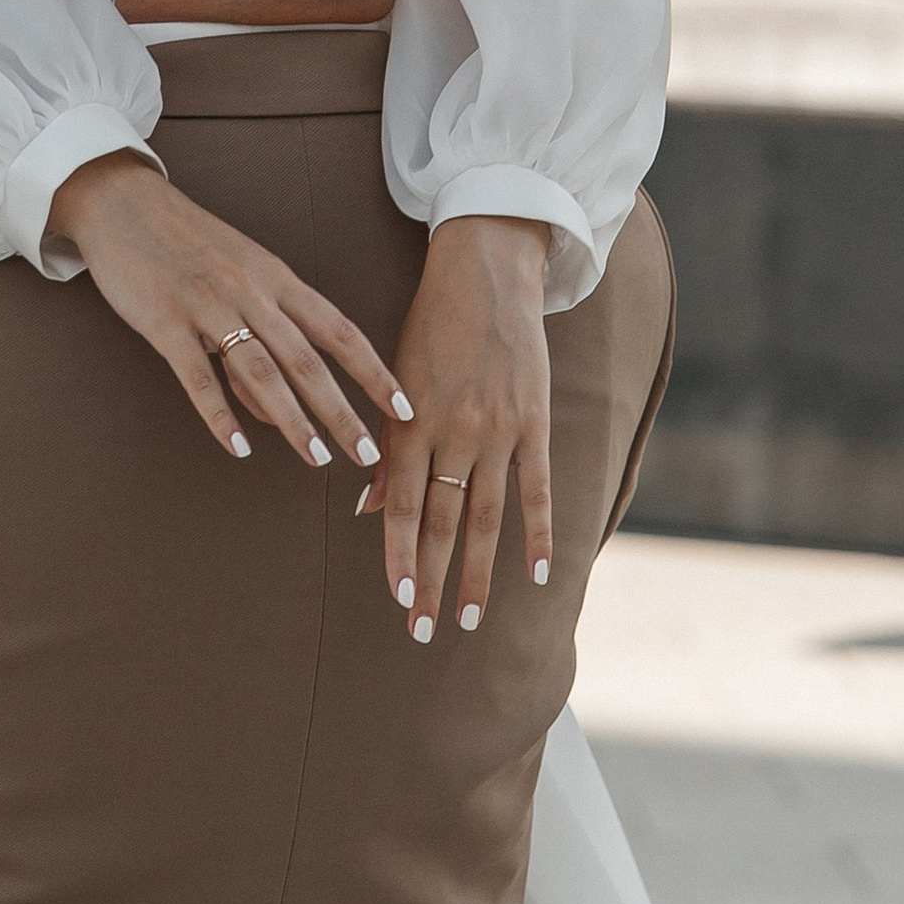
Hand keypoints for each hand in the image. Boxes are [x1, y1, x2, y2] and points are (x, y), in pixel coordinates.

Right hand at [52, 151, 408, 471]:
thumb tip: (278, 407)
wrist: (125, 204)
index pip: (338, 330)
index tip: (401, 408)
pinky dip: (220, 415)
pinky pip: (197, 376)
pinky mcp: (166, 321)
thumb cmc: (188, 244)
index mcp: (276, 278)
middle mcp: (251, 291)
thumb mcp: (239, 275)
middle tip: (367, 455)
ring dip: (292, 420)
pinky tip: (238, 447)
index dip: (373, 372)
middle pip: (307, 359)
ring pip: (260, 371)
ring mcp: (209, 306)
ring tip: (316, 459)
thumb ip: (264, 335)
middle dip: (341, 411)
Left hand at [356, 217, 552, 641]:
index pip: (400, 505)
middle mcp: (453, 431)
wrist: (485, 273)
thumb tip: (365, 506)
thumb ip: (384, 446)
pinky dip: (537, 534)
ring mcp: (497, 430)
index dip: (398, 555)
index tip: (397, 599)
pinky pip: (536, 488)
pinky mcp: (533, 422)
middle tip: (423, 630)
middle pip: (440, 521)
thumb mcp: (394, 379)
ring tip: (468, 618)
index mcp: (411, 421)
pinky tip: (538, 576)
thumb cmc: (430, 327)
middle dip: (430, 580)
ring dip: (476, 572)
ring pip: (485, 516)